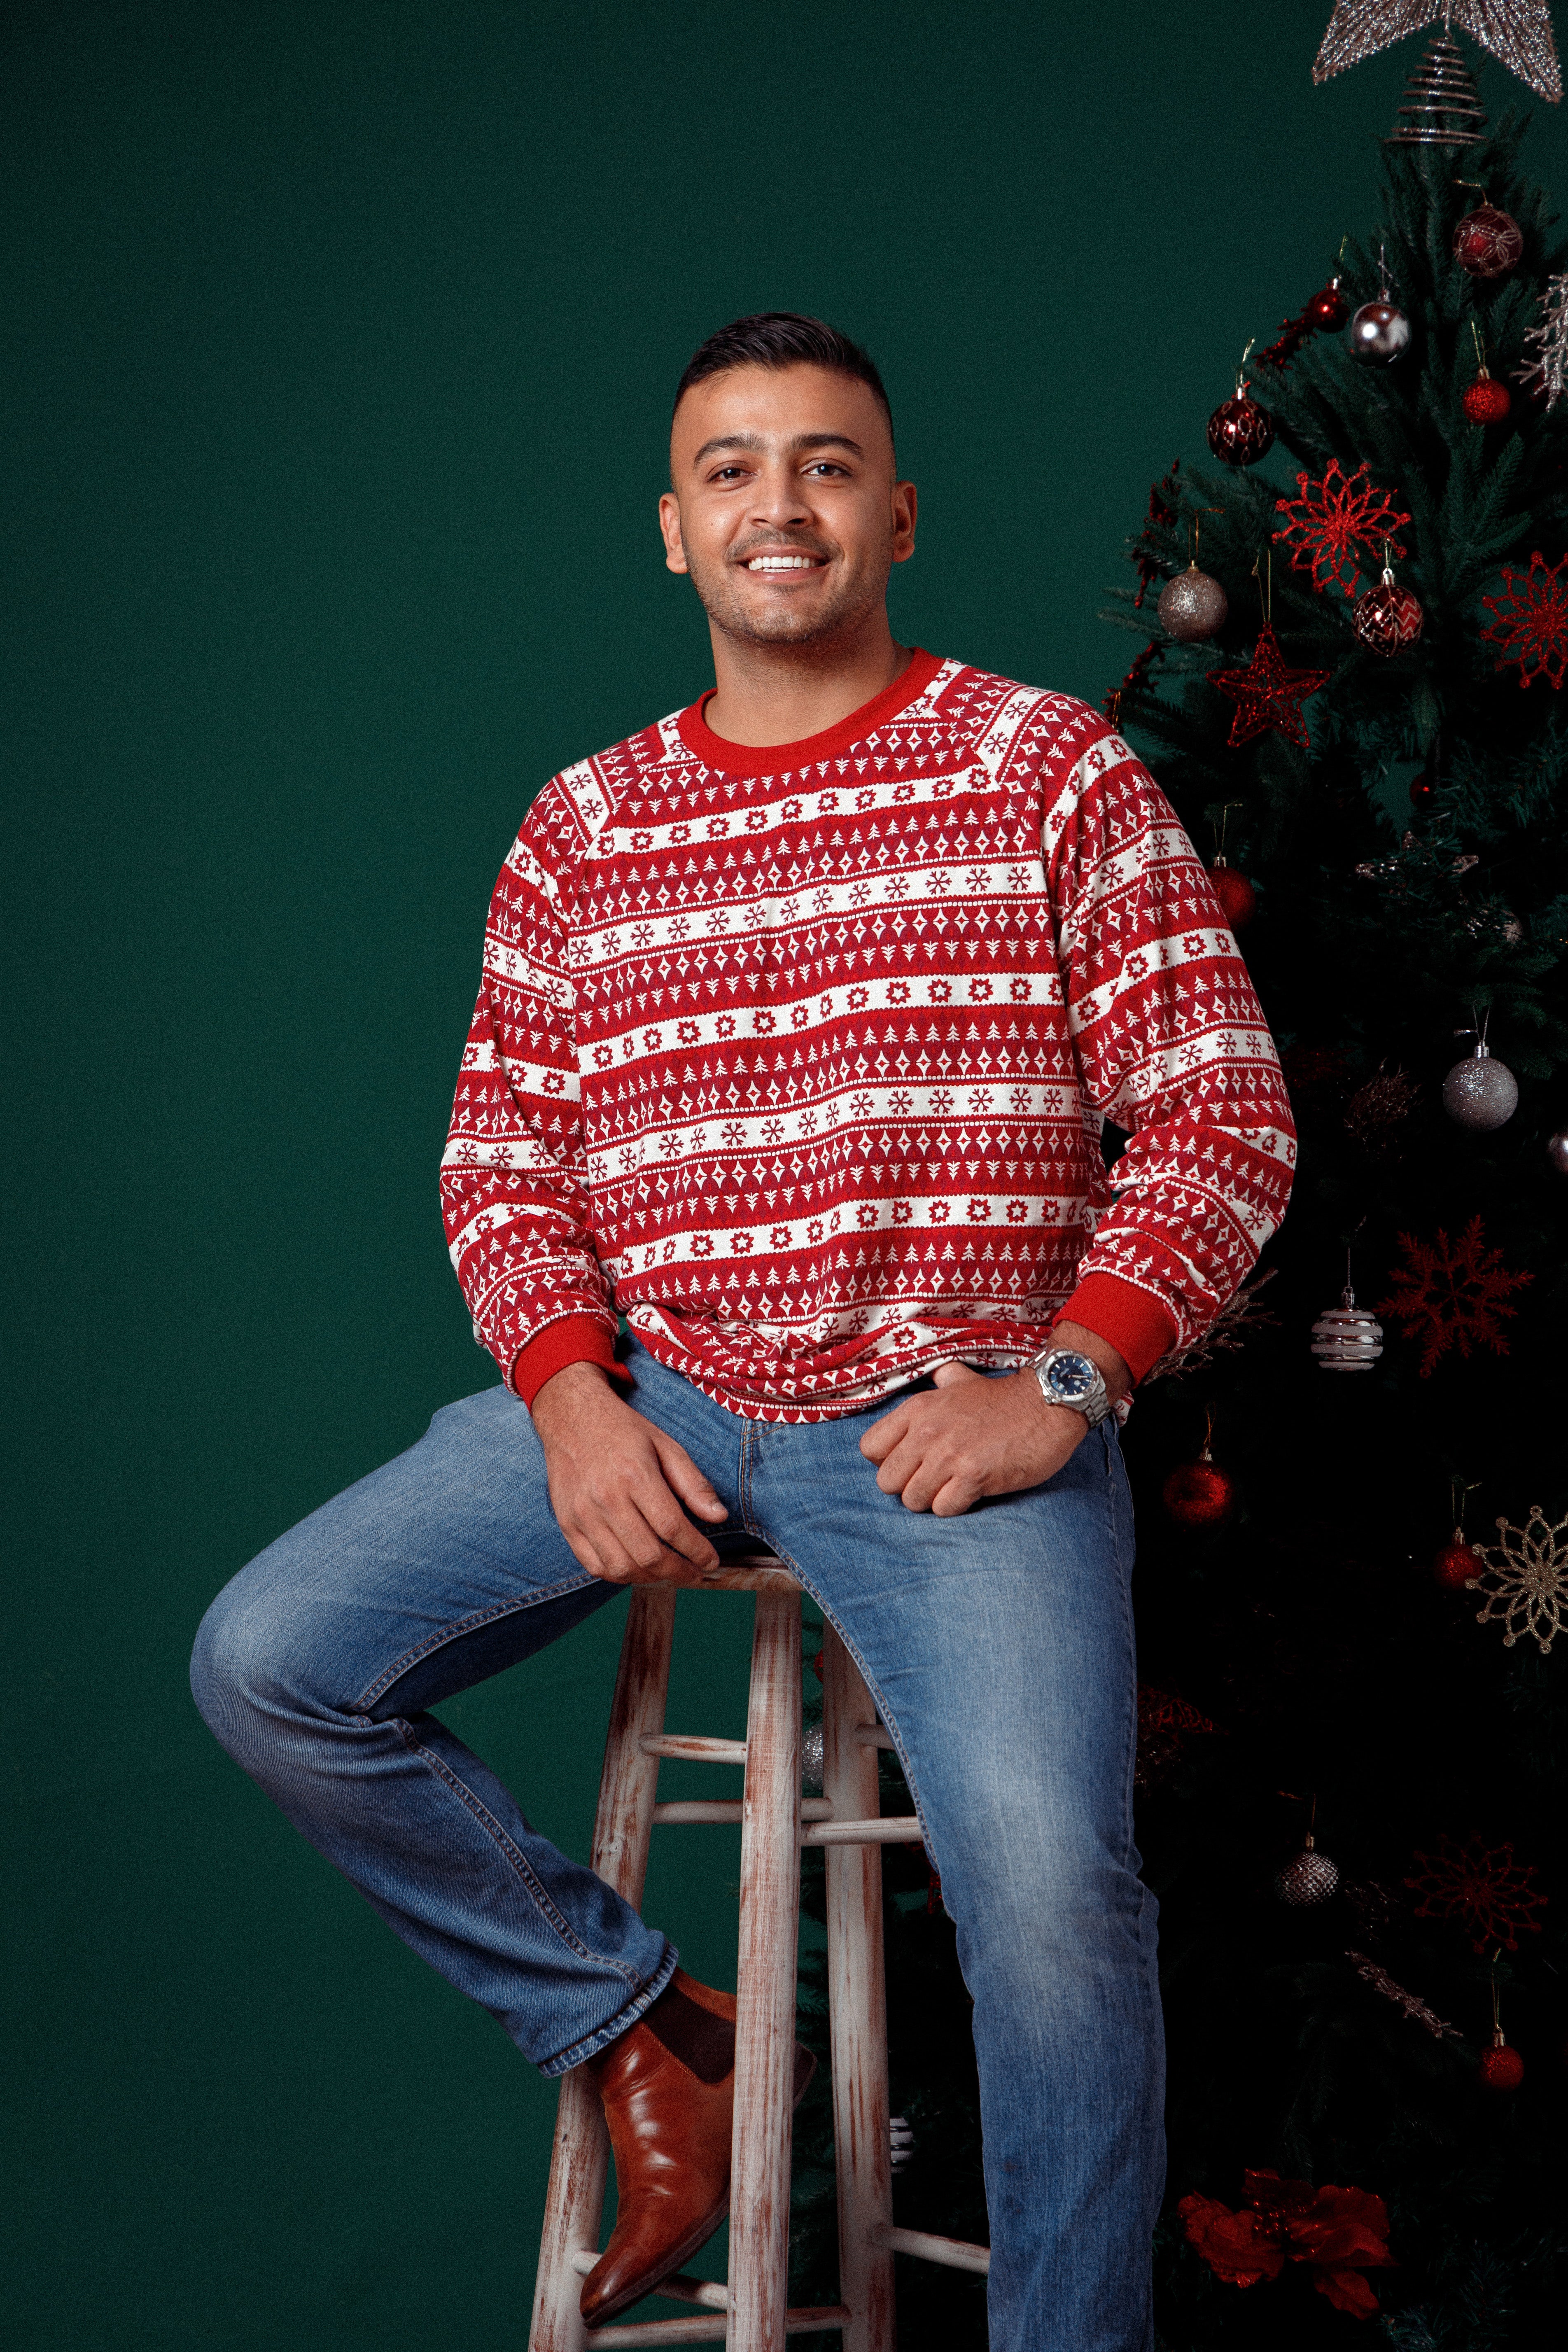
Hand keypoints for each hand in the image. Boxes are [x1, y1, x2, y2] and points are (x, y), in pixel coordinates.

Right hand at [530, 1362, 727, 1581]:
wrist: (571, 1418)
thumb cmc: (623, 1432)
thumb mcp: (666, 1446)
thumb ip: (693, 1484)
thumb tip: (719, 1516)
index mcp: (635, 1475)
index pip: (672, 1527)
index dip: (697, 1551)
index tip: (711, 1561)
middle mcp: (606, 1498)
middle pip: (648, 1554)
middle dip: (678, 1572)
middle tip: (695, 1573)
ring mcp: (582, 1514)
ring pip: (621, 1567)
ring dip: (650, 1578)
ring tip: (668, 1571)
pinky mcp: (567, 1523)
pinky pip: (593, 1565)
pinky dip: (619, 1574)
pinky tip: (636, 1567)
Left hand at [859, 1362, 1088, 1516]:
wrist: (1047, 1404)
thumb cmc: (1004, 1399)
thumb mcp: (963, 1381)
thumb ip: (942, 1380)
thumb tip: (936, 1375)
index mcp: (917, 1409)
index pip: (869, 1449)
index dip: (887, 1461)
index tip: (911, 1462)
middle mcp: (926, 1432)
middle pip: (887, 1482)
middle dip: (909, 1486)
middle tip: (935, 1479)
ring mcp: (948, 1455)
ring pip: (912, 1500)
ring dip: (933, 1499)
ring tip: (954, 1485)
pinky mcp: (973, 1476)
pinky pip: (944, 1508)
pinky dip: (956, 1506)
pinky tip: (972, 1491)